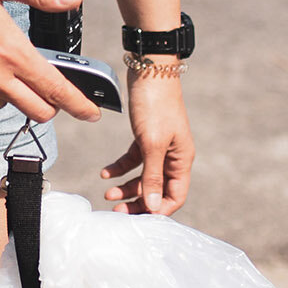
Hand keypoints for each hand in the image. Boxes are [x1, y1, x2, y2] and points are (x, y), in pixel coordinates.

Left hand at [100, 72, 192, 213]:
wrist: (149, 70)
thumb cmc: (155, 104)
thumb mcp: (152, 143)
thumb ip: (152, 175)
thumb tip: (152, 205)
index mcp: (181, 160)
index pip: (175, 196)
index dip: (157, 210)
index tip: (136, 218)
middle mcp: (173, 156)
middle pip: (157, 190)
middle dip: (138, 201)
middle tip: (116, 210)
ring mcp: (159, 147)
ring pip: (144, 177)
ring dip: (126, 186)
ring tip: (107, 192)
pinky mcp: (146, 137)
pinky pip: (134, 160)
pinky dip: (120, 167)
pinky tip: (105, 173)